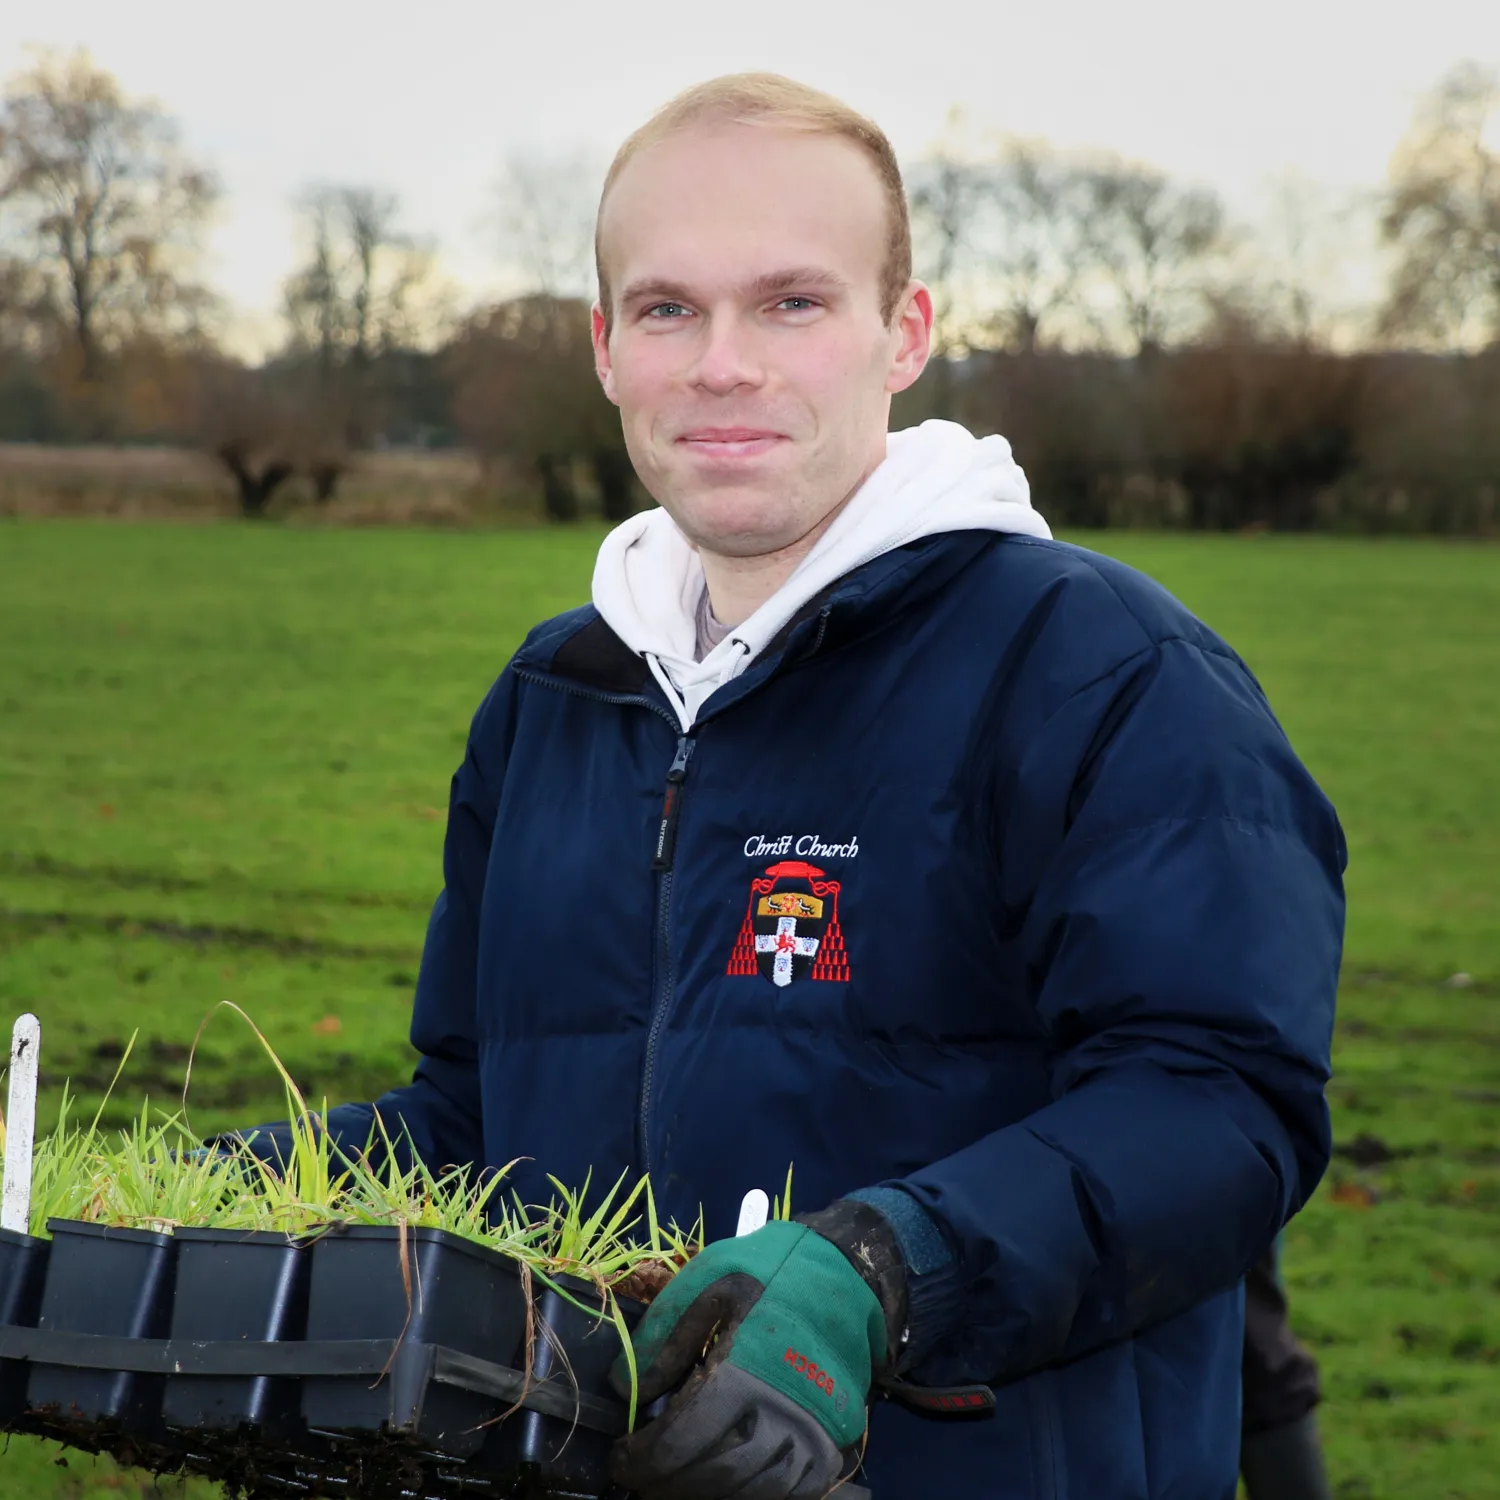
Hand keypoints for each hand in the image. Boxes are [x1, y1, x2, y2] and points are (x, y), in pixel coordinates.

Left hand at [609, 1219, 890, 1499]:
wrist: (850, 1271)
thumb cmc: (775, 1269)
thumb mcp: (711, 1279)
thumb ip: (665, 1335)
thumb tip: (624, 1388)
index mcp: (745, 1371)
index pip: (681, 1440)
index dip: (643, 1459)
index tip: (621, 1458)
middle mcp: (782, 1413)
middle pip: (713, 1475)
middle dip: (668, 1483)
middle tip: (642, 1478)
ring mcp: (811, 1435)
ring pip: (750, 1491)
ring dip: (706, 1494)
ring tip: (675, 1484)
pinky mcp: (832, 1443)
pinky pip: (789, 1491)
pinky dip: (751, 1492)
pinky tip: (724, 1481)